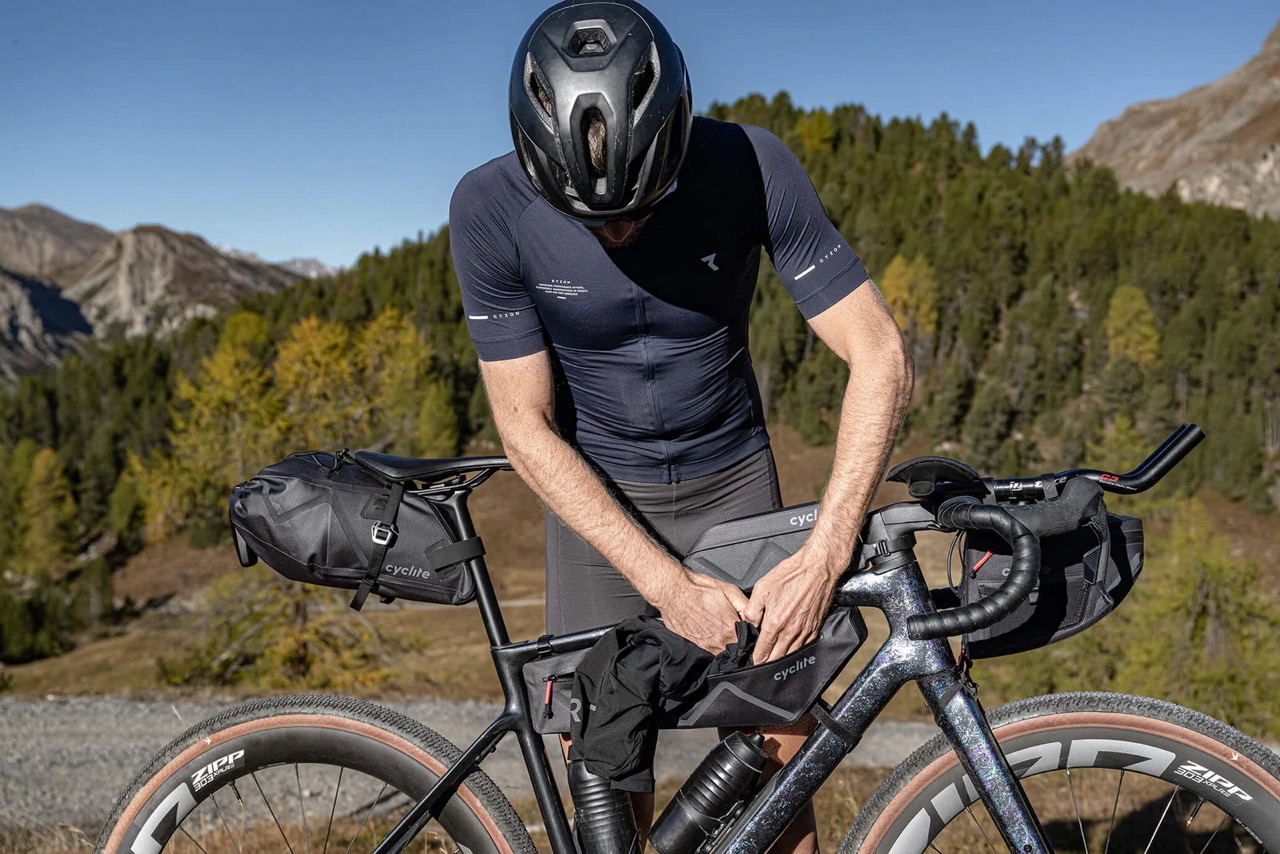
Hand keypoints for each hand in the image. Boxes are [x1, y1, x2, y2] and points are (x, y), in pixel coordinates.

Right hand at [654, 569, 749, 653]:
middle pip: (736, 650)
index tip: (748, 631)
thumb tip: (756, 617)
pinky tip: (708, 632)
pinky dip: (711, 645)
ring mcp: (706, 646)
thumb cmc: (698, 588)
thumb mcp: (729, 590)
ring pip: (722, 653)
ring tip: (718, 630)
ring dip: (724, 645)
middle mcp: (719, 641)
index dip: (750, 636)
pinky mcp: (694, 647)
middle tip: (732, 629)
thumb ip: (746, 606)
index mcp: (731, 628)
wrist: (672, 591)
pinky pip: (708, 652)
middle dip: (738, 642)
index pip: (749, 642)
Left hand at [744, 545, 846, 663]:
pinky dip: (796, 652)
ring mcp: (805, 630)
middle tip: (760, 667)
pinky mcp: (815, 627)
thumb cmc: (792, 574)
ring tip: (774, 663)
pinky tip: (791, 652)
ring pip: (791, 654)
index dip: (756, 658)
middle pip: (777, 657)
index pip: (763, 650)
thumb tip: (748, 624)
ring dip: (782, 660)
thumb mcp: (762, 588)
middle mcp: (791, 630)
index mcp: (775, 622)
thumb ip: (752, 610)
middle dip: (768, 663)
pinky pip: (804, 647)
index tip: (752, 662)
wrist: (817, 568)